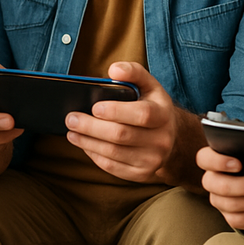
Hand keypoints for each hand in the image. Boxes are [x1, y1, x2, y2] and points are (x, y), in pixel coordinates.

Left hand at [64, 61, 180, 182]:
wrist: (172, 138)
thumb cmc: (152, 106)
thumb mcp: (149, 85)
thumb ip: (133, 72)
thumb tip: (113, 70)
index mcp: (163, 115)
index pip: (142, 114)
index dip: (116, 111)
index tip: (94, 107)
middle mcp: (161, 140)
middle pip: (121, 135)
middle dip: (91, 127)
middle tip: (71, 118)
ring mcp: (152, 160)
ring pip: (114, 153)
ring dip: (87, 142)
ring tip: (71, 132)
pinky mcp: (141, 174)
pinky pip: (113, 167)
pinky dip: (94, 155)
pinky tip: (84, 144)